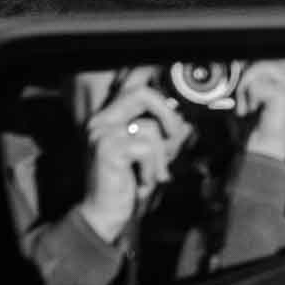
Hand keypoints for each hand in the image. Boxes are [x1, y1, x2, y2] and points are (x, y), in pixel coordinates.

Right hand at [77, 72, 190, 243]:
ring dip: (160, 158)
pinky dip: (151, 169)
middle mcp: (101, 121)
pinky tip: (142, 182)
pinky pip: (147, 148)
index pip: (129, 86)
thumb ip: (160, 135)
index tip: (165, 69)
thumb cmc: (127, 184)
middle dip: (167, 114)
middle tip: (174, 135)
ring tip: (149, 174)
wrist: (104, 215)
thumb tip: (183, 122)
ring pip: (151, 130)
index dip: (147, 74)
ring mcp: (102, 134)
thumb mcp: (147, 155)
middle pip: (141, 94)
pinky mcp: (108, 149)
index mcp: (108, 119)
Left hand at [235, 60, 284, 161]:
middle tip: (244, 93)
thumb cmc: (266, 123)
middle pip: (269, 58)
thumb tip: (247, 58)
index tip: (246, 71)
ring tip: (248, 104)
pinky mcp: (284, 96)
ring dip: (247, 86)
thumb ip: (265, 74)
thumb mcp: (269, 93)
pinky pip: (255, 85)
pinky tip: (252, 110)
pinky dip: (248, 97)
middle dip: (251, 73)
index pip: (278, 56)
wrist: (268, 150)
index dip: (259, 61)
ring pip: (261, 68)